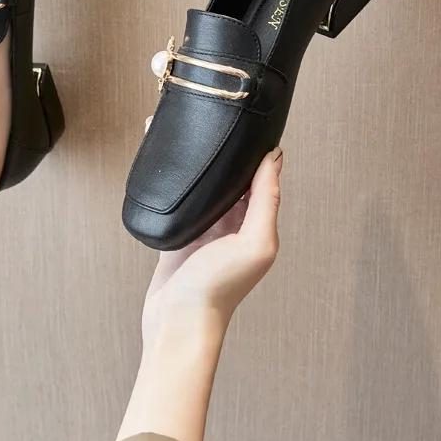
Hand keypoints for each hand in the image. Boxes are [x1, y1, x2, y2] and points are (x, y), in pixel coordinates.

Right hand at [141, 116, 282, 344]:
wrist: (177, 321)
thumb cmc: (217, 289)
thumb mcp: (254, 244)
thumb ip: (266, 202)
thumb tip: (274, 160)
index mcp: (257, 225)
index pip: (262, 178)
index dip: (258, 151)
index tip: (250, 121)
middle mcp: (233, 225)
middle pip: (233, 179)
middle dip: (226, 153)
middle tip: (214, 119)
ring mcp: (205, 230)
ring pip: (206, 188)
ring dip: (200, 164)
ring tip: (188, 133)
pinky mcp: (180, 235)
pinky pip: (182, 201)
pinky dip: (177, 183)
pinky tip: (167, 167)